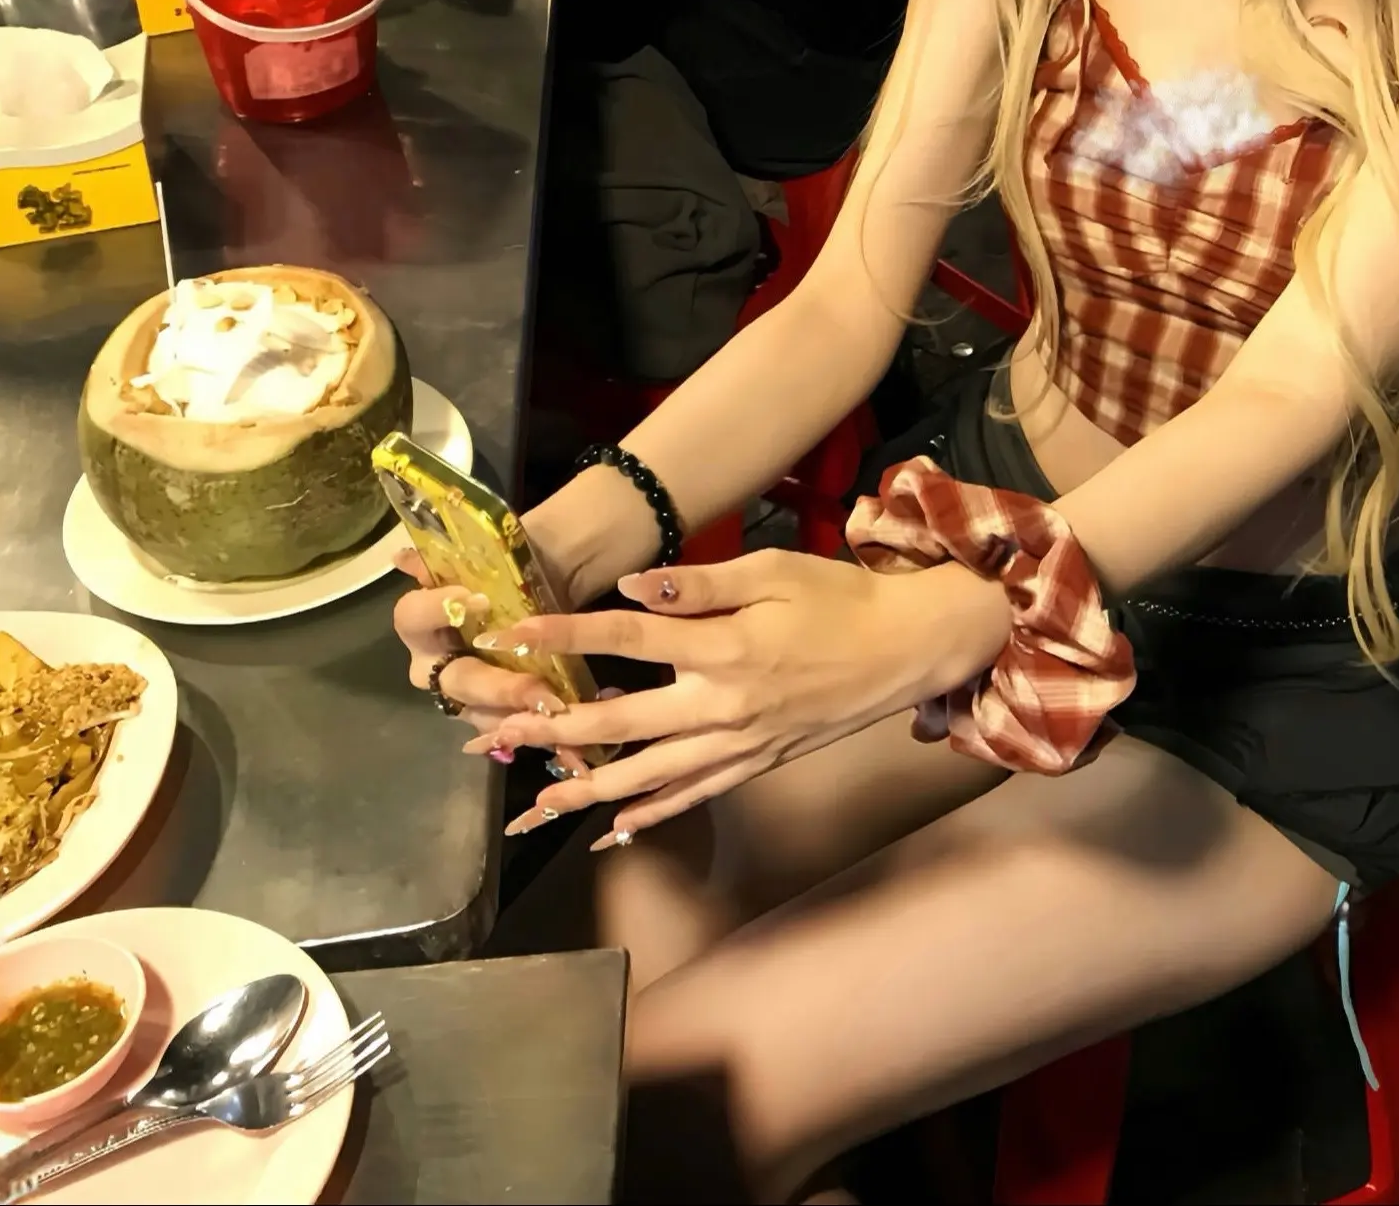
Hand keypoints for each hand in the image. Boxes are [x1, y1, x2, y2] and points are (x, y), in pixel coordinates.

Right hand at [390, 549, 592, 776]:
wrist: (529, 601)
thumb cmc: (500, 576)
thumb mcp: (489, 559)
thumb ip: (458, 560)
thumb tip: (404, 557)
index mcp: (421, 621)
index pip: (411, 616)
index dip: (438, 608)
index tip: (480, 600)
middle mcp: (434, 666)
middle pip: (458, 681)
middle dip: (498, 687)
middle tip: (535, 687)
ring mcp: (461, 697)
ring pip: (483, 715)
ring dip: (521, 716)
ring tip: (557, 710)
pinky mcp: (488, 717)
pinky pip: (507, 732)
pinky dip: (537, 731)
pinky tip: (567, 739)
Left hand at [467, 548, 1010, 842]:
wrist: (902, 649)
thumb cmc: (838, 598)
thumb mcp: (772, 571)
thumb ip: (700, 584)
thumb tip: (633, 589)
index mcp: (723, 649)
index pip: (627, 641)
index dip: (566, 636)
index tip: (514, 635)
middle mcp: (722, 707)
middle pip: (619, 725)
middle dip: (551, 731)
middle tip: (496, 737)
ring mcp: (737, 746)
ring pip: (647, 778)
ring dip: (585, 792)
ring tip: (534, 804)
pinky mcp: (753, 765)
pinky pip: (690, 798)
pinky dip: (648, 816)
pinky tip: (612, 828)